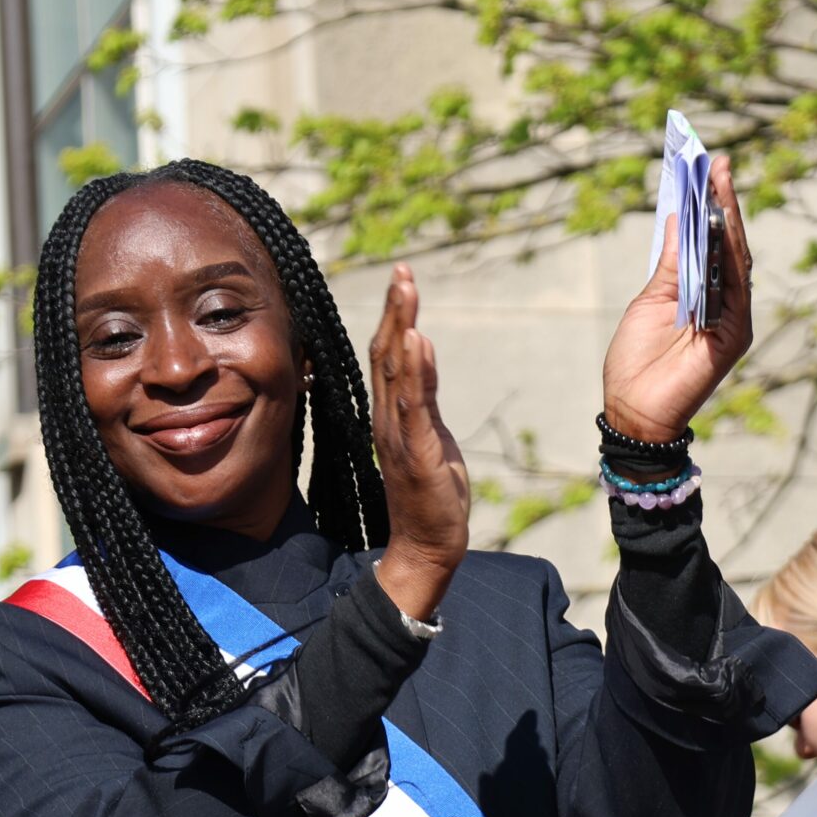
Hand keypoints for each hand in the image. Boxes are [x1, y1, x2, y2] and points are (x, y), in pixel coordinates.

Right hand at [367, 264, 469, 621]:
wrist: (426, 545)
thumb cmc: (429, 494)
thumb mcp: (431, 436)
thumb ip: (423, 398)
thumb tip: (420, 355)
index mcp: (390, 415)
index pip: (386, 356)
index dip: (392, 315)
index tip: (402, 278)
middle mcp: (387, 419)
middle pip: (385, 355)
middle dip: (395, 310)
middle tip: (403, 270)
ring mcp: (399, 436)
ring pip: (395, 373)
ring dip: (400, 328)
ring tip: (406, 289)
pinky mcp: (417, 453)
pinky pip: (413, 406)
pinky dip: (414, 373)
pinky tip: (417, 342)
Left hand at [600, 154, 754, 440]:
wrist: (635, 411)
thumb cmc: (637, 361)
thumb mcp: (650, 302)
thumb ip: (671, 265)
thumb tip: (680, 218)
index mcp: (700, 293)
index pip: (710, 243)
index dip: (709, 206)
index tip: (703, 167)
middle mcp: (723, 302)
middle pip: (728, 244)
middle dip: (724, 202)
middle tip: (716, 161)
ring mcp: (732, 317)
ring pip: (737, 259)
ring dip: (730, 218)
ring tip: (720, 179)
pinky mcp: (734, 333)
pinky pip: (736, 286)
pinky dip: (730, 253)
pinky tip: (723, 222)